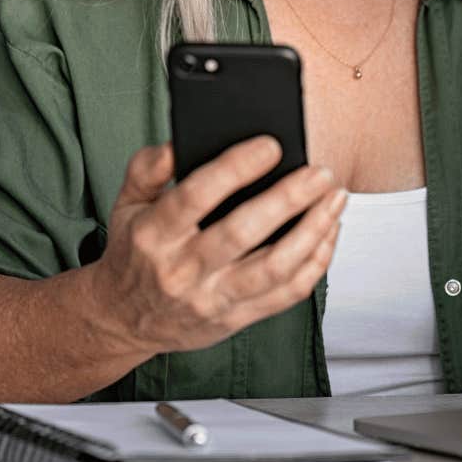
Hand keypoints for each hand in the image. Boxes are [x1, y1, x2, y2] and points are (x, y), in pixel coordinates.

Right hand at [83, 137, 345, 357]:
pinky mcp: (236, 319)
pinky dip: (316, 262)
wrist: (125, 319)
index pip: (196, 196)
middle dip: (289, 199)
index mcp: (154, 234)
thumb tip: (178, 142)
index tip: (270, 146)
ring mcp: (212, 298)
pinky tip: (327, 233)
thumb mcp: (126, 203)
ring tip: (335, 199)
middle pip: (243, 232)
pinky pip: (287, 294)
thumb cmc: (135, 252)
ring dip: (312, 231)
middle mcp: (182, 270)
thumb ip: (147, 168)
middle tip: (320, 172)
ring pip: (274, 267)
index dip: (236, 168)